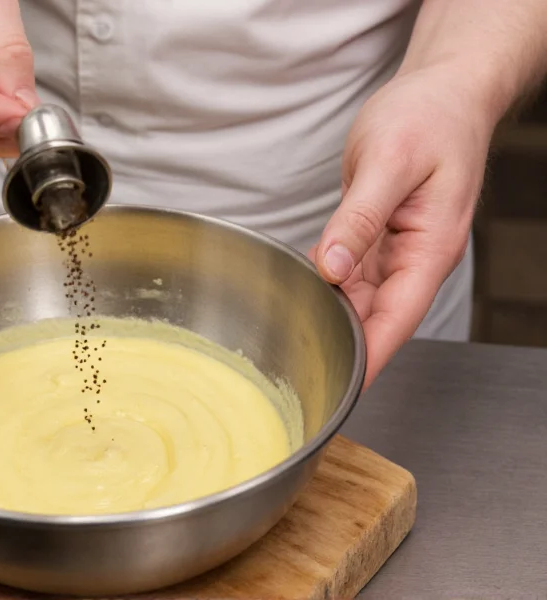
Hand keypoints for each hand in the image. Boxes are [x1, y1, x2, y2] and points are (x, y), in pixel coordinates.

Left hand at [310, 66, 494, 388]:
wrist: (443, 90)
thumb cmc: (429, 118)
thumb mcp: (388, 163)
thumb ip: (359, 219)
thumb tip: (333, 268)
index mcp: (429, 248)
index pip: (397, 319)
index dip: (369, 358)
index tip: (341, 391)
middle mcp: (415, 256)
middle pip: (375, 316)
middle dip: (341, 344)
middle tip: (298, 371)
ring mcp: (397, 247)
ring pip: (359, 296)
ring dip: (330, 315)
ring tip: (291, 339)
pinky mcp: (379, 234)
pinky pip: (351, 270)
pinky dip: (328, 282)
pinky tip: (302, 291)